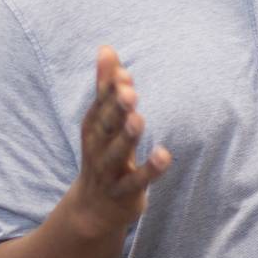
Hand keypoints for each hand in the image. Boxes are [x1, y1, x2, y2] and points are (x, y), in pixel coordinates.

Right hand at [65, 46, 170, 237]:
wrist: (93, 209)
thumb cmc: (103, 154)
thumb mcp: (102, 120)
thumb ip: (106, 86)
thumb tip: (106, 48)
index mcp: (93, 127)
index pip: (100, 105)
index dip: (109, 90)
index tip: (123, 73)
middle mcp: (97, 148)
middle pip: (106, 126)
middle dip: (116, 109)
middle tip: (129, 91)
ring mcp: (109, 172)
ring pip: (116, 154)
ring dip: (127, 137)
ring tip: (139, 119)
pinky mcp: (124, 193)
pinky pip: (136, 182)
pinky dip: (149, 170)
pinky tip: (164, 155)